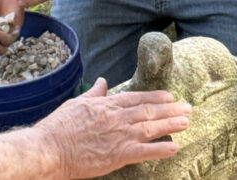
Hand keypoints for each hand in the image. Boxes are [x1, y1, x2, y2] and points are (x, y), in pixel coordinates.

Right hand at [34, 78, 190, 178]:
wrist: (49, 148)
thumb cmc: (58, 127)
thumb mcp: (76, 103)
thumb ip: (94, 93)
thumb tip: (102, 81)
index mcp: (105, 105)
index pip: (135, 98)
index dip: (154, 97)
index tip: (169, 96)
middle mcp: (116, 118)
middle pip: (148, 111)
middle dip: (170, 109)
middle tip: (187, 107)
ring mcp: (119, 136)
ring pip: (151, 128)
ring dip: (171, 124)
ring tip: (186, 121)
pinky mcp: (118, 155)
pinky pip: (145, 151)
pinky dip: (161, 149)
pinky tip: (175, 147)